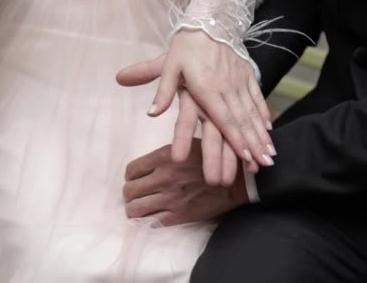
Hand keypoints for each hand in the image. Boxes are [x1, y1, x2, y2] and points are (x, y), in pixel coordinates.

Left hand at [116, 52, 260, 184]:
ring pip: (252, 112)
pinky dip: (264, 114)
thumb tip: (151, 113)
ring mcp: (240, 82)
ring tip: (270, 154)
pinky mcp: (247, 77)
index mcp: (207, 87)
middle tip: (264, 164)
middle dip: (254, 144)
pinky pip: (257, 98)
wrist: (210, 20)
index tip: (246, 156)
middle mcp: (227, 88)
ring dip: (262, 135)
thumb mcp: (169, 65)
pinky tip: (269, 129)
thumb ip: (162, 90)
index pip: (224, 117)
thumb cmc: (186, 45)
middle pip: (242, 120)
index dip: (236, 138)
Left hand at [123, 141, 248, 225]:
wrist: (237, 180)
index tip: (137, 179)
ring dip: (135, 209)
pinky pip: (152, 223)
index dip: (131, 176)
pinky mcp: (180, 215)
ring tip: (142, 207)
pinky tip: (153, 217)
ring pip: (135, 209)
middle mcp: (164, 177)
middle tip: (137, 195)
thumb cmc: (215, 158)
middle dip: (130, 194)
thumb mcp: (189, 144)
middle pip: (129, 191)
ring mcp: (171, 198)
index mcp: (165, 157)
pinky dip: (148, 221)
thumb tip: (149, 165)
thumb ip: (167, 154)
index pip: (131, 170)